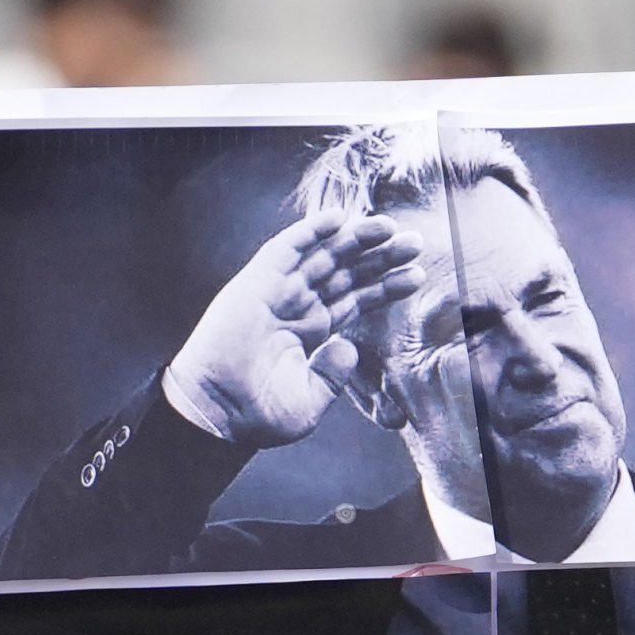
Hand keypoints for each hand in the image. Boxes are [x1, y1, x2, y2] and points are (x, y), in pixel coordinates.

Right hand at [160, 213, 422, 450]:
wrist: (218, 413)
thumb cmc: (258, 415)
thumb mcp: (311, 400)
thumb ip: (333, 374)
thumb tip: (350, 346)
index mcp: (312, 333)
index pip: (356, 299)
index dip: (385, 285)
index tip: (416, 274)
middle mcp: (297, 307)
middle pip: (346, 272)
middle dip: (380, 257)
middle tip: (415, 243)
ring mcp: (277, 292)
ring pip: (323, 255)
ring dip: (355, 239)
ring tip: (389, 227)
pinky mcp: (256, 283)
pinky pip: (286, 249)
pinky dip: (310, 231)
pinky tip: (339, 218)